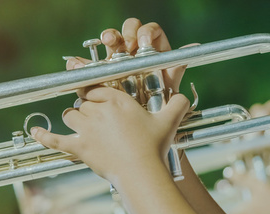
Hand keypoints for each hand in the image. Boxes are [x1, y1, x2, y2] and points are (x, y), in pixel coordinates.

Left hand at [31, 86, 189, 183]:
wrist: (142, 172)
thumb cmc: (155, 147)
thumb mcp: (169, 121)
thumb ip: (177, 104)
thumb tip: (184, 97)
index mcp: (117, 99)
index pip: (98, 88)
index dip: (99, 95)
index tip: (102, 101)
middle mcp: (98, 110)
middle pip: (83, 102)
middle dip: (89, 110)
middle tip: (99, 122)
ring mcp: (86, 129)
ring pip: (70, 115)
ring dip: (75, 120)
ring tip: (83, 128)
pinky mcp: (79, 148)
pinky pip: (55, 140)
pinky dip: (44, 137)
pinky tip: (34, 133)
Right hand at [65, 19, 191, 94]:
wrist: (145, 127)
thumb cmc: (159, 106)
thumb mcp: (168, 87)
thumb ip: (176, 67)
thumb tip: (193, 47)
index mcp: (150, 52)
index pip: (147, 31)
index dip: (144, 33)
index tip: (142, 43)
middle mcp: (131, 54)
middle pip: (124, 34)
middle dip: (121, 35)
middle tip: (121, 45)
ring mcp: (115, 64)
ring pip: (106, 46)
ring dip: (103, 42)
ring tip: (104, 45)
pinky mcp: (100, 77)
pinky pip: (87, 67)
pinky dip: (80, 63)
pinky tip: (76, 63)